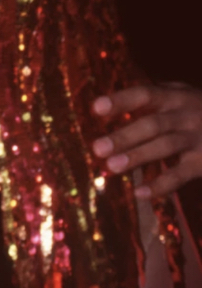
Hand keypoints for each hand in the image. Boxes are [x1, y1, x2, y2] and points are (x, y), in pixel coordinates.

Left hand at [92, 82, 201, 197]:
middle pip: (152, 124)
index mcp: (175, 96)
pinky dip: (161, 185)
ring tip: (111, 167)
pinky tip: (140, 193)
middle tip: (97, 148)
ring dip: (137, 157)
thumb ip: (154, 98)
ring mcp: (198, 139)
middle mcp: (187, 115)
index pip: (145, 94)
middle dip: (124, 136)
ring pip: (165, 147)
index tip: (96, 108)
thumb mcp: (182, 95)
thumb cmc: (198, 109)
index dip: (121, 100)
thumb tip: (109, 103)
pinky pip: (181, 175)